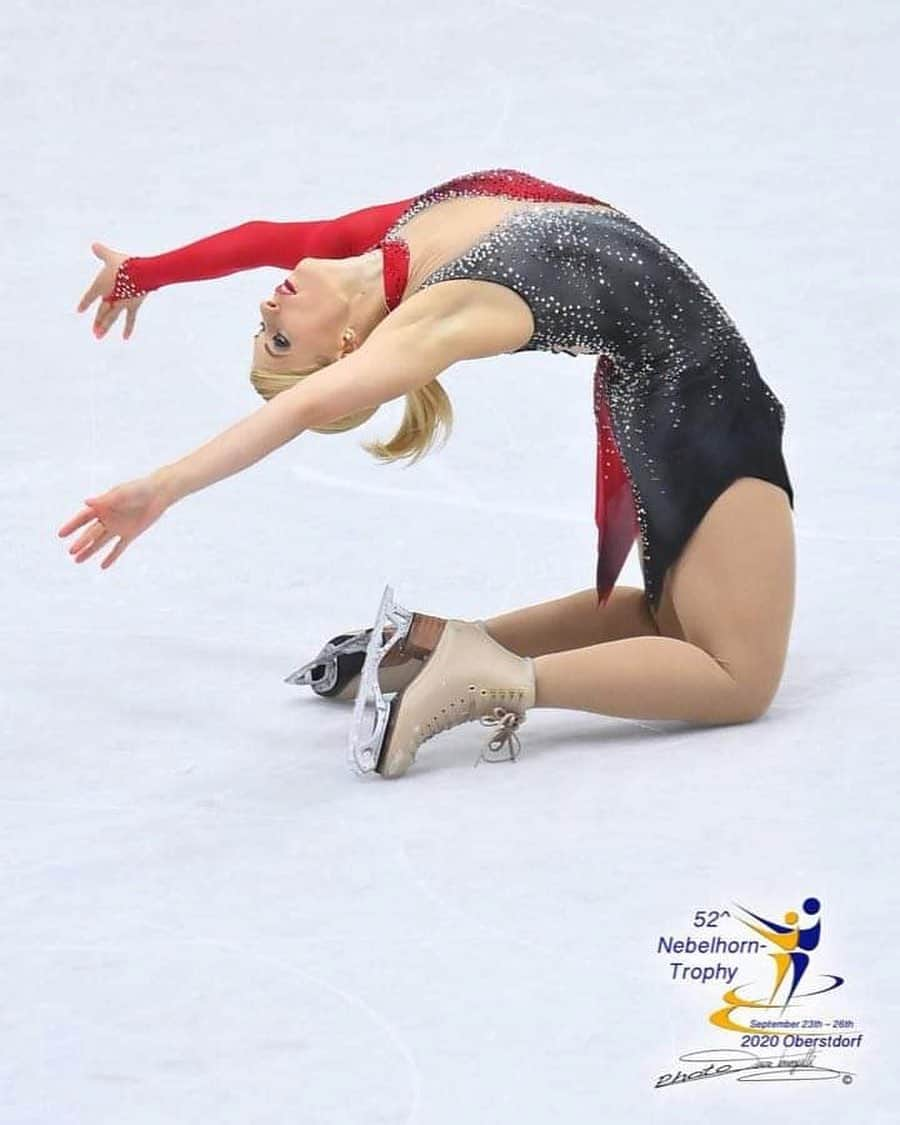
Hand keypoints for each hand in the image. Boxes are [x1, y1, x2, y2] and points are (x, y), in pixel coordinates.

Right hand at [57, 473, 171, 569]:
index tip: (61, 534)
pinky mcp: (130, 534)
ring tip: (77, 561)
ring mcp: (118, 527)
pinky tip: (102, 566)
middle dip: (81, 542)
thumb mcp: (121, 494)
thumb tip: (86, 503)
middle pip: (91, 533)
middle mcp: (108, 518)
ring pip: (101, 542)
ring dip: (90, 551)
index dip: (72, 526)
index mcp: (102, 506)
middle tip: (71, 552)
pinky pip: (119, 548)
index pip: (83, 518)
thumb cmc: (139, 490)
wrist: (158, 494)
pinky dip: (111, 557)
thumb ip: (105, 500)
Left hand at [76, 242, 145, 339]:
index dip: (84, 303)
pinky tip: (124, 338)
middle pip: (101, 311)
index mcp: (101, 285)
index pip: (90, 296)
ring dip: (104, 327)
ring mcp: (121, 303)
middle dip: (97, 321)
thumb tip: (94, 245)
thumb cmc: (125, 264)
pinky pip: (130, 319)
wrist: (140, 273)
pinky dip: (128, 328)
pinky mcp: (133, 305)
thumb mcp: (111, 256)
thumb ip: (102, 252)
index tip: (79, 310)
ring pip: (111, 317)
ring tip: (98, 336)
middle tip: (94, 332)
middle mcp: (109, 297)